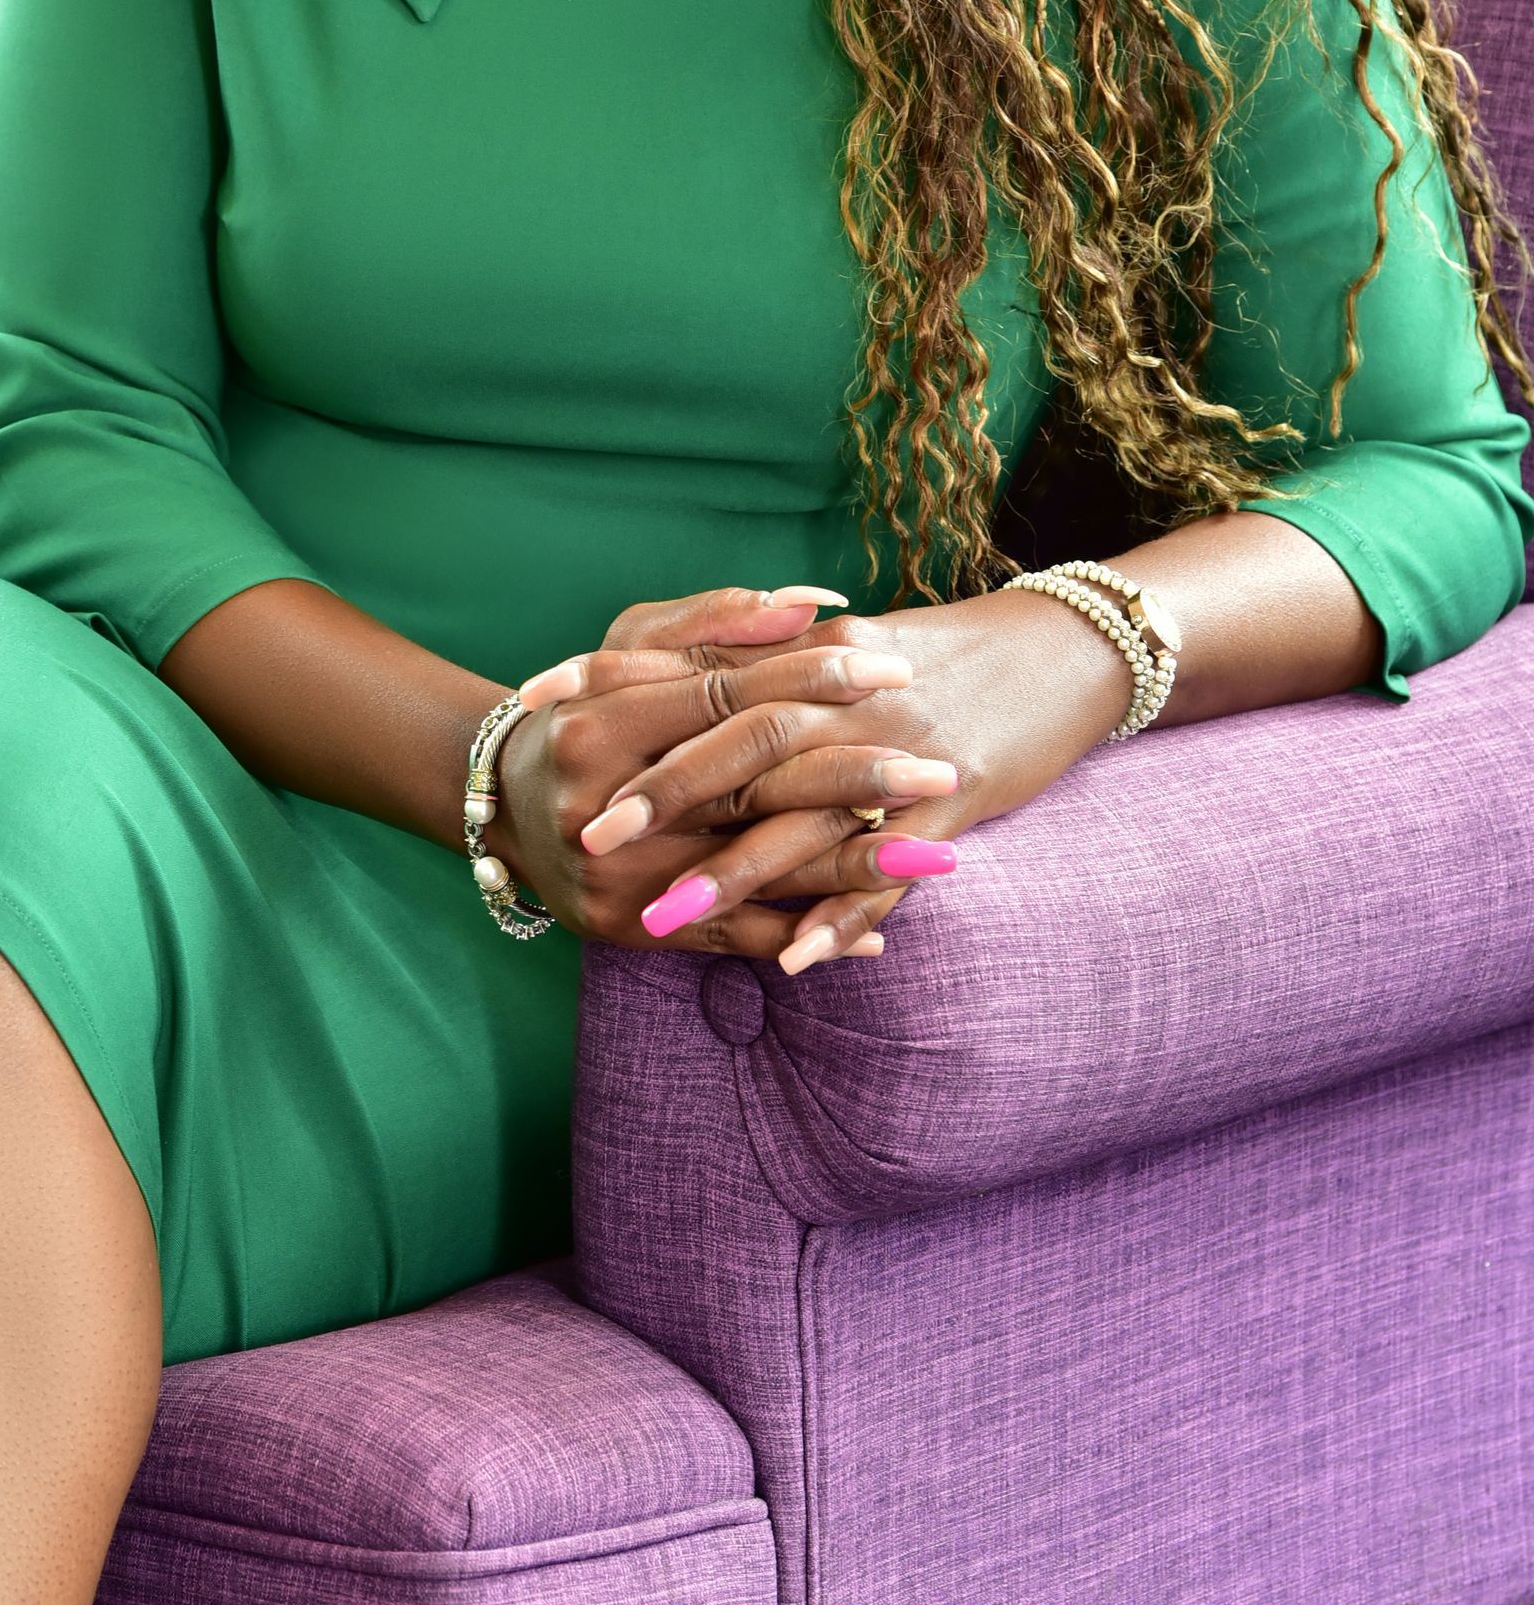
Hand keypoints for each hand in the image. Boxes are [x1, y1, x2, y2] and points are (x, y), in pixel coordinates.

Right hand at [491, 586, 959, 959]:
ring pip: (755, 870)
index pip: (727, 700)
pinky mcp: (633, 930)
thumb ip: (716, 622)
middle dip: (854, 778)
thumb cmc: (582, 712)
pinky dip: (810, 931)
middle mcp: (609, 805)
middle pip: (751, 786)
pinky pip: (735, 936)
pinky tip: (882, 928)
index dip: (813, 681)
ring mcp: (619, 876)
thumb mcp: (628, 649)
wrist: (499, 809)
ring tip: (936, 853)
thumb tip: (812, 604)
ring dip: (851, 865)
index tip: (894, 669)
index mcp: (601, 722)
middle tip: (942, 767)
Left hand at [562, 587, 1131, 972]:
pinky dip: (841, 911)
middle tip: (589, 834)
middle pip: (740, 740)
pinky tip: (794, 959)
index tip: (536, 699)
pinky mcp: (954, 799)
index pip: (698, 659)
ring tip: (662, 918)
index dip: (616, 676)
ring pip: (804, 811)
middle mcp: (847, 693)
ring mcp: (901, 748)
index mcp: (811, 650)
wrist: (1066, 648)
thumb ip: (771, 659)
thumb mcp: (852, 646)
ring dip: (733, 869)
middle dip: (663, 790)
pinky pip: (887, 866)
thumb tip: (689, 679)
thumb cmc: (951, 654)